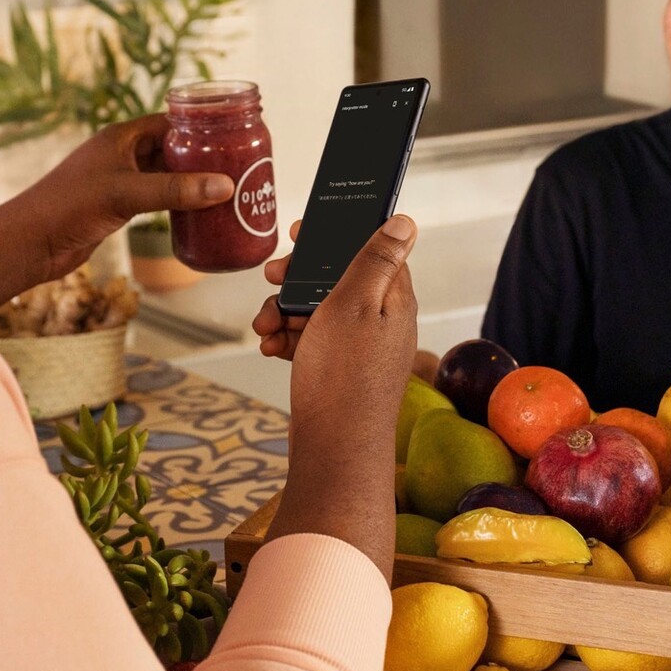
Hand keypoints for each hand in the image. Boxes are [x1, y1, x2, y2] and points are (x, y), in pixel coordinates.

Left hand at [17, 114, 233, 282]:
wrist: (31, 242)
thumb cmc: (68, 207)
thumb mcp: (126, 194)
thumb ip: (174, 190)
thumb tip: (224, 186)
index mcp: (121, 137)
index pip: (171, 121)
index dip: (201, 126)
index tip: (233, 134)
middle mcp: (121, 154)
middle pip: (172, 148)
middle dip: (202, 157)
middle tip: (238, 165)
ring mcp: (119, 180)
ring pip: (165, 175)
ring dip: (191, 182)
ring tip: (227, 189)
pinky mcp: (117, 206)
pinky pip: (156, 198)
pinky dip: (177, 202)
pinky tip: (197, 212)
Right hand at [252, 221, 434, 375]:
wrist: (332, 449)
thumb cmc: (345, 377)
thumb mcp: (355, 305)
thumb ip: (375, 260)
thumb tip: (406, 221)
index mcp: (392, 299)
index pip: (370, 250)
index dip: (336, 239)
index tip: (301, 234)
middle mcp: (380, 321)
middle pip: (336, 280)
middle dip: (298, 280)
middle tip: (273, 278)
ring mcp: (358, 347)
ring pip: (317, 311)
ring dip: (285, 313)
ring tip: (265, 326)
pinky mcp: (337, 369)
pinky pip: (310, 341)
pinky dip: (288, 340)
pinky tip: (271, 348)